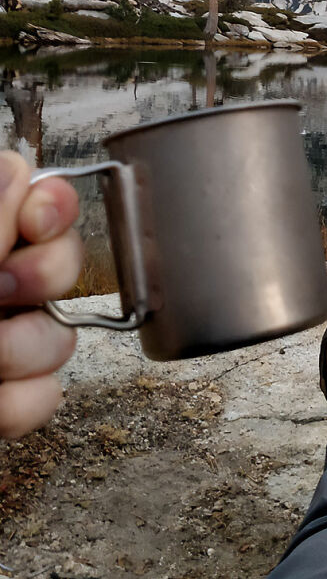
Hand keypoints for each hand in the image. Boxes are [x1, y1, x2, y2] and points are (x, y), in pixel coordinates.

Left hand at [0, 152, 82, 438]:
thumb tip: (20, 169)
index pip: (34, 194)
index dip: (50, 205)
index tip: (35, 223)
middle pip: (67, 258)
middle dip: (43, 280)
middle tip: (0, 293)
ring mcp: (1, 342)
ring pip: (63, 334)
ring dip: (20, 355)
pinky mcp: (6, 398)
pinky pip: (48, 395)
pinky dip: (13, 408)